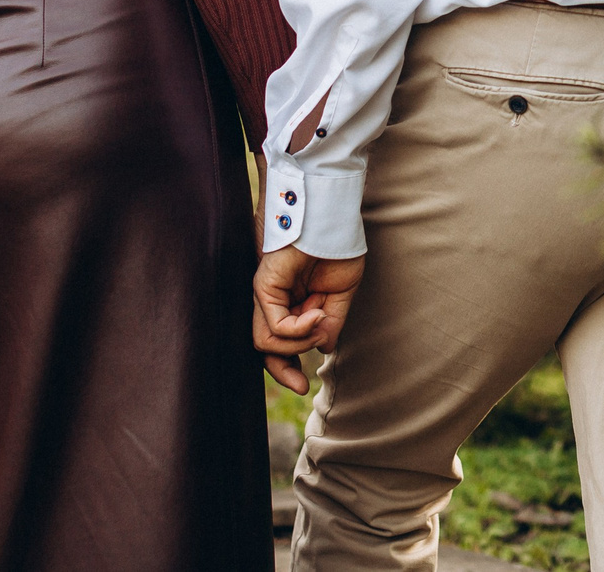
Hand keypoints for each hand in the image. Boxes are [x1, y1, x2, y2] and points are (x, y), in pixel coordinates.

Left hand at [252, 248, 364, 393]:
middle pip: (265, 348)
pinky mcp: (264, 286)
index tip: (303, 386)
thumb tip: (324, 348)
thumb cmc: (337, 246)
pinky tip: (316, 314)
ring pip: (268, 343)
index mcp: (290, 302)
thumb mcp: (340, 293)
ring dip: (300, 342)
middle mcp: (273, 300)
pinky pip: (275, 327)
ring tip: (321, 321)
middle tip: (301, 385)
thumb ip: (329, 322)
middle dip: (282, 370)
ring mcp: (266, 294)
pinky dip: (298, 330)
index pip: (278, 343)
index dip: (287, 366)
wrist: (331, 217)